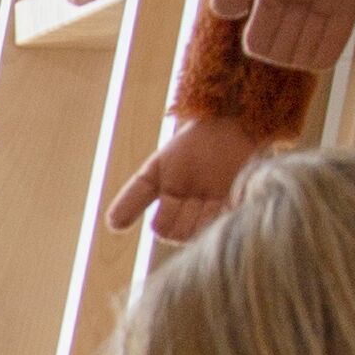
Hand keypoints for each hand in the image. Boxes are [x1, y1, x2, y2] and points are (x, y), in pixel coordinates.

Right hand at [106, 110, 268, 237]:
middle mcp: (195, 212)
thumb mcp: (157, 169)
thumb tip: (112, 226)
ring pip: (201, 233)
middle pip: (181, 234)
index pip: (162, 228)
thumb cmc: (193, 143)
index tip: (175, 194)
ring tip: (213, 196)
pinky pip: (228, 226)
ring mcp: (219, 210)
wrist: (232, 121)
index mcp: (174, 205)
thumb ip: (134, 197)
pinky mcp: (242, 206)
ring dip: (205, 219)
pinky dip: (223, 219)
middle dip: (186, 216)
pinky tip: (224, 200)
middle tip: (198, 193)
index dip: (166, 216)